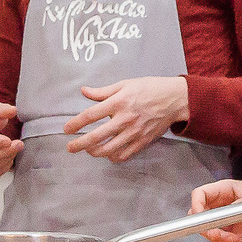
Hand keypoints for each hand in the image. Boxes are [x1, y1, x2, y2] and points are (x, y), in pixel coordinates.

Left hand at [62, 76, 190, 160]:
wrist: (175, 99)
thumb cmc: (150, 89)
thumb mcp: (125, 84)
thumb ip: (103, 91)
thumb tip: (84, 91)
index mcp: (119, 102)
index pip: (91, 115)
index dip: (76, 124)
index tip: (67, 129)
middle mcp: (125, 119)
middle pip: (97, 136)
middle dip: (79, 144)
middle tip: (70, 147)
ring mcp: (134, 132)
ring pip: (109, 149)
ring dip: (94, 152)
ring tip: (88, 150)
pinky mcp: (143, 141)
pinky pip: (124, 155)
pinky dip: (113, 157)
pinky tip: (108, 154)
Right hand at [190, 179, 241, 241]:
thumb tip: (229, 210)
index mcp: (225, 189)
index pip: (200, 194)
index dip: (196, 205)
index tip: (201, 219)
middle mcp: (219, 203)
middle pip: (198, 215)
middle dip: (206, 228)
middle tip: (219, 235)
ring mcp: (221, 218)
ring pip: (208, 230)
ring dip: (222, 239)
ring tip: (241, 239)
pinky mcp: (227, 230)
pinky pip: (219, 239)